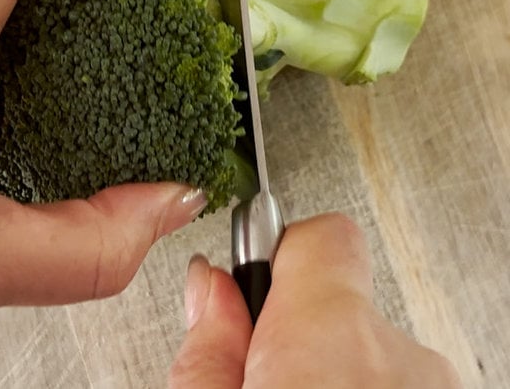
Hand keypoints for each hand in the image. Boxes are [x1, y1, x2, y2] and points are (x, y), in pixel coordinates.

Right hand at [170, 213, 461, 387]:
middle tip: (263, 382)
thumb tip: (209, 288)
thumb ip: (207, 347)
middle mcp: (401, 361)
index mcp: (331, 340)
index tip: (255, 279)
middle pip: (342, 306)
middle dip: (301, 336)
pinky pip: (400, 386)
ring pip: (372, 357)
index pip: (323, 234)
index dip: (281, 254)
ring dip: (339, 378)